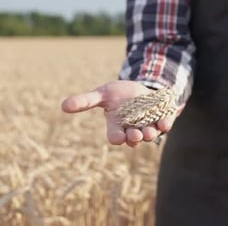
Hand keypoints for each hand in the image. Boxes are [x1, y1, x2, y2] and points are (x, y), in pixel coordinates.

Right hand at [61, 80, 175, 146]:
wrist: (140, 89)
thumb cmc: (117, 94)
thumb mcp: (102, 94)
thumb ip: (85, 101)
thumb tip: (63, 106)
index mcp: (117, 127)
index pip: (116, 137)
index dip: (117, 138)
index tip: (118, 136)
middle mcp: (132, 129)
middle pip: (133, 139)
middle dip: (135, 137)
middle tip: (136, 134)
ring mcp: (148, 126)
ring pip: (149, 135)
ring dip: (150, 133)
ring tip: (149, 131)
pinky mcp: (161, 120)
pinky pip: (164, 126)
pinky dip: (165, 125)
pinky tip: (164, 122)